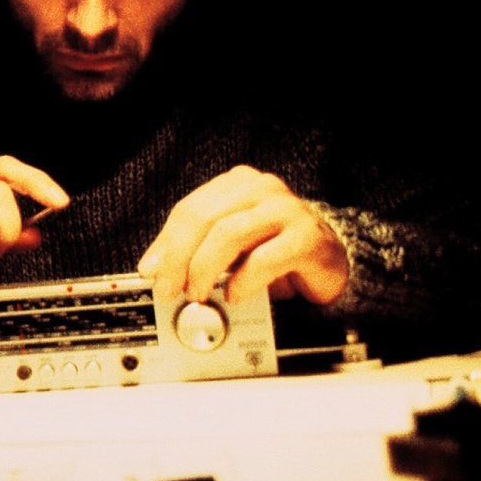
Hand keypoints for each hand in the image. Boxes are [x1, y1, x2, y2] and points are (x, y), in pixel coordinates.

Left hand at [138, 166, 348, 305]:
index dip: (166, 244)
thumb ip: (192, 252)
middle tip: (170, 290)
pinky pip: (265, 258)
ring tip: (198, 294)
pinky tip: (235, 294)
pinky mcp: (308, 238)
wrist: (329, 262)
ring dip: (206, 269)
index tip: (150, 274)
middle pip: (204, 219)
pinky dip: (243, 280)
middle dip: (179, 259)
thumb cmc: (274, 252)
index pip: (189, 210)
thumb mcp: (228, 249)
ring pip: (230, 233)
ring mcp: (286, 210)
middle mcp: (261, 189)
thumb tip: (152, 269)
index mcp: (236, 185)